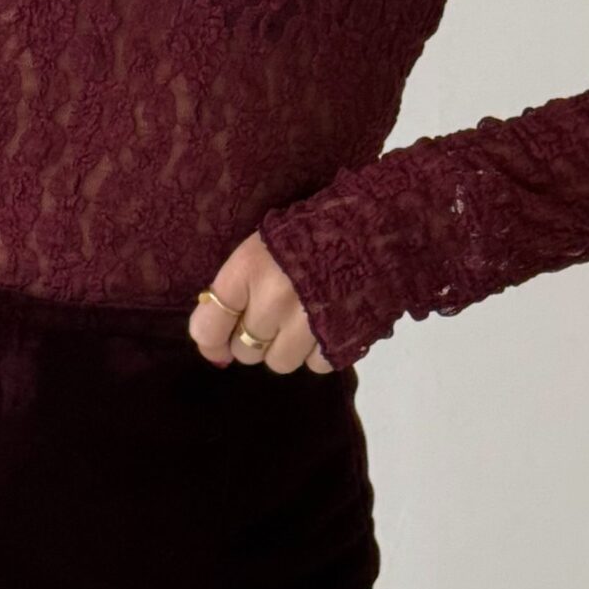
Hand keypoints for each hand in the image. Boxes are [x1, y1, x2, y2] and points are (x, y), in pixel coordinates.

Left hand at [188, 231, 337, 373]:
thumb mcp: (264, 244)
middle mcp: (274, 299)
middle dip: (255, 336)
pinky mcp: (340, 339)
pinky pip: (315, 365)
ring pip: (278, 363)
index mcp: (249, 268)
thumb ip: (235, 290)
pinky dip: (319, 350)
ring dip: (286, 347)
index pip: (209, 325)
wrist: (379, 223)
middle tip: (274, 312)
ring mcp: (308, 323)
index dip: (210, 340)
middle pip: (245, 349)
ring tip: (303, 317)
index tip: (218, 342)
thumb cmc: (314, 228)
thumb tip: (213, 345)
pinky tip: (328, 322)